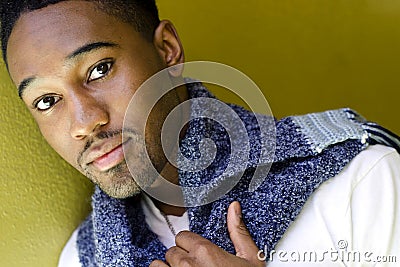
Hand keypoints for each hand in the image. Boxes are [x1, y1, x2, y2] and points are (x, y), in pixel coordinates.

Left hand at [149, 201, 264, 266]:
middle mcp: (187, 265)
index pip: (183, 236)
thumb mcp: (250, 259)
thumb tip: (234, 208)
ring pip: (158, 265)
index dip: (191, 245)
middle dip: (181, 258)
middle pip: (172, 251)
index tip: (198, 253)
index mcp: (205, 252)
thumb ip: (238, 231)